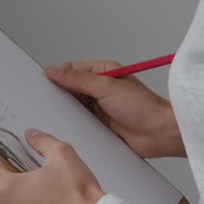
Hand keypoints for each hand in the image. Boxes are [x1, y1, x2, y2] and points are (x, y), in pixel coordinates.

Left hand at [0, 130, 104, 203]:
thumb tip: (31, 135)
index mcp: (6, 190)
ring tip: (55, 201)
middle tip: (48, 182)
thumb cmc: (78, 194)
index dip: (18, 162)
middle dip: (25, 186)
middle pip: (10, 193)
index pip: (2, 168)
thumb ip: (42, 141)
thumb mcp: (62, 153)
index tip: (30, 164)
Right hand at [45, 61, 185, 158]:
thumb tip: (54, 71)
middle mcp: (101, 90)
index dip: (57, 74)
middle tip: (44, 99)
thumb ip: (78, 80)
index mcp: (103, 73)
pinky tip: (67, 127)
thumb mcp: (107, 87)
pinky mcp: (101, 126)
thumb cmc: (144, 107)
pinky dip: (74, 125)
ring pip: (74, 107)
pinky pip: (81, 124)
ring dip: (67, 111)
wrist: (160, 134)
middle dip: (59, 94)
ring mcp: (100, 108)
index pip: (73, 70)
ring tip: (55, 114)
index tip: (42, 80)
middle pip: (71, 89)